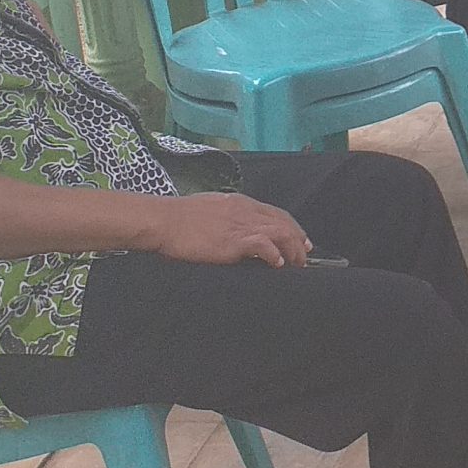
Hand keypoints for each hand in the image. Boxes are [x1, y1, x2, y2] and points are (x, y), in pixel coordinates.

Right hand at [143, 193, 310, 266]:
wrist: (163, 221)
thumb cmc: (178, 217)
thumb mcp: (209, 208)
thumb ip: (226, 216)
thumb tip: (232, 227)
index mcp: (239, 203)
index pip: (275, 213)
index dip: (291, 227)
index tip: (300, 239)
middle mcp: (245, 211)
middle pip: (283, 223)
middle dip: (298, 240)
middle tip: (304, 257)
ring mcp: (240, 225)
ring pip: (280, 233)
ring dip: (292, 250)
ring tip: (295, 265)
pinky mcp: (233, 240)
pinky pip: (263, 245)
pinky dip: (274, 254)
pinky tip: (277, 264)